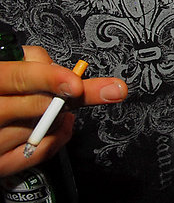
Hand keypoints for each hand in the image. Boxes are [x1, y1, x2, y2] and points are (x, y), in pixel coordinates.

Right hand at [0, 46, 126, 176]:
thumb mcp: (2, 66)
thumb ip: (27, 63)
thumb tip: (57, 66)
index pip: (20, 78)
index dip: (51, 79)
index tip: (76, 83)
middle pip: (37, 106)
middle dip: (74, 98)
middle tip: (110, 90)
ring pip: (44, 127)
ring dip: (63, 113)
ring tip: (62, 102)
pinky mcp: (0, 164)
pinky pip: (40, 153)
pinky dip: (59, 137)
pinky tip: (64, 122)